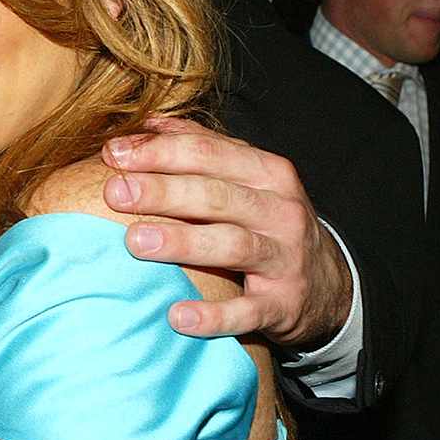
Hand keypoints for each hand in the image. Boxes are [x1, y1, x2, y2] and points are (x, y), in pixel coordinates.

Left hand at [101, 115, 351, 349]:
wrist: (326, 282)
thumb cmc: (266, 219)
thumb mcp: (245, 177)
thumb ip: (199, 146)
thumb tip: (144, 122)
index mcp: (266, 172)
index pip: (208, 153)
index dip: (158, 151)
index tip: (112, 154)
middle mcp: (280, 210)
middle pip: (216, 195)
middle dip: (162, 192)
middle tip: (114, 194)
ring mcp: (284, 258)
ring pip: (232, 245)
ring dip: (182, 243)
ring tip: (135, 242)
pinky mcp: (283, 304)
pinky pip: (248, 311)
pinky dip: (215, 316)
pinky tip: (177, 316)